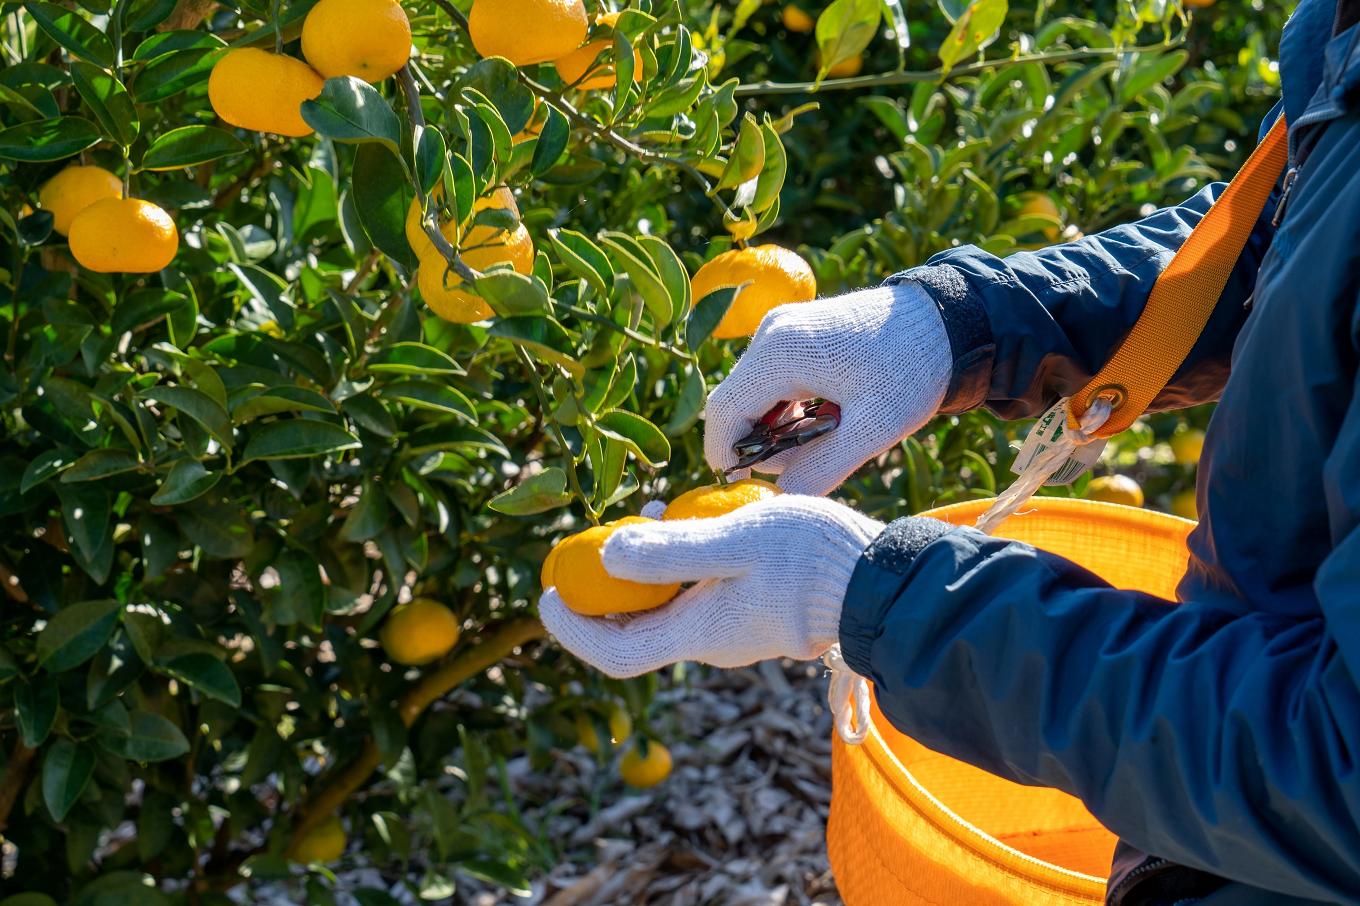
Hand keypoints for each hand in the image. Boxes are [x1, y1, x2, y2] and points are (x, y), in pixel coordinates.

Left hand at [538, 496, 882, 677]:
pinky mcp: (759, 613)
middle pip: (639, 627)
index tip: (546, 593)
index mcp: (700, 633)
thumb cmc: (814, 558)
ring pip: (673, 605)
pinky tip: (699, 520)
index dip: (572, 629)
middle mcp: (713, 642)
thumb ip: (672, 551)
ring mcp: (738, 630)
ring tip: (654, 512)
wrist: (883, 580)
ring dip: (651, 567)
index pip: (616, 651)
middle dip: (609, 588)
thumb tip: (606, 556)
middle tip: (596, 540)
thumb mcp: (737, 540)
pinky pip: (704, 593)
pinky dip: (685, 563)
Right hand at [704, 280, 951, 495]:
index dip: (726, 456)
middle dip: (754, 444)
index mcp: (781, 353)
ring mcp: (778, 328)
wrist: (944, 320)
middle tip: (798, 469)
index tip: (746, 487)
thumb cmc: (912, 371)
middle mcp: (770, 334)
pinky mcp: (790, 330)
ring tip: (823, 442)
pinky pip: (767, 379)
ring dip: (772, 428)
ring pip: (750, 393)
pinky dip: (783, 408)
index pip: (725, 414)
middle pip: (733, 403)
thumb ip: (823, 468)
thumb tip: (780, 496)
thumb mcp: (872, 428)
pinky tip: (821, 420)